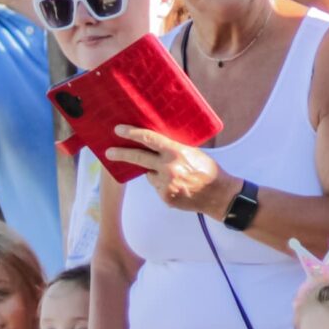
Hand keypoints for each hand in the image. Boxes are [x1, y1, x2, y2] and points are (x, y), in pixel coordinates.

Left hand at [114, 125, 233, 216]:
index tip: (118, 130)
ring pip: (149, 174)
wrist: (219, 195)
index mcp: (176, 152)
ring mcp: (166, 184)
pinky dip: (163, 185)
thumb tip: (154, 144)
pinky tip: (178, 186)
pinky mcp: (165, 197)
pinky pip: (157, 187)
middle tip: (109, 152)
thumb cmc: (208, 170)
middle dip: (121, 154)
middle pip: (138, 158)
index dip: (131, 134)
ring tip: (174, 175)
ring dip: (154, 172)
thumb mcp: (192, 153)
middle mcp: (168, 168)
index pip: (148, 139)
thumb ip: (173, 149)